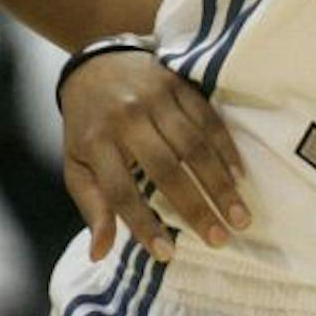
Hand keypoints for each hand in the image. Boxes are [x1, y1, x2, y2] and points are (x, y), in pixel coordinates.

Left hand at [61, 50, 248, 262]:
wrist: (96, 62)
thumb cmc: (87, 124)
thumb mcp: (76, 164)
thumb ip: (92, 206)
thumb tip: (99, 253)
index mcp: (96, 143)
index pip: (120, 191)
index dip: (142, 224)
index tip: (166, 253)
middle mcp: (126, 119)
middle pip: (165, 169)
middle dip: (195, 207)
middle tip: (220, 239)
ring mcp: (155, 99)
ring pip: (193, 145)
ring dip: (219, 183)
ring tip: (240, 216)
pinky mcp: (178, 84)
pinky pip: (207, 119)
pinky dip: (225, 149)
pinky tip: (239, 176)